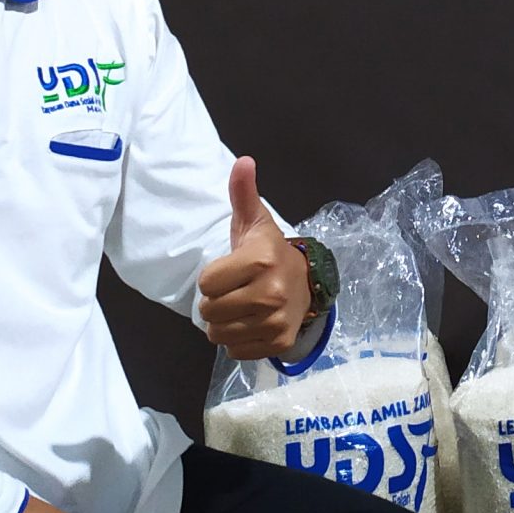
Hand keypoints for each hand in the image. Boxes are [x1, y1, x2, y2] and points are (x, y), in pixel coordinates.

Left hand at [197, 157, 311, 360]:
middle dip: (216, 302)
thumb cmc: (270, 252)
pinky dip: (238, 340)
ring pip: (218, 334)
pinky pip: (234, 350)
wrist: (307, 283)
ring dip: (224, 323)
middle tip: (235, 291)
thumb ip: (243, 193)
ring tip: (241, 308)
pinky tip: (251, 323)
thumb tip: (243, 161)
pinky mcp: (278, 343)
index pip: (206, 284)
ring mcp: (275, 321)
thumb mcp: (255, 222)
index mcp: (260, 261)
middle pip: (209, 312)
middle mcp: (270, 293)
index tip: (231, 270)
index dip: (213, 278)